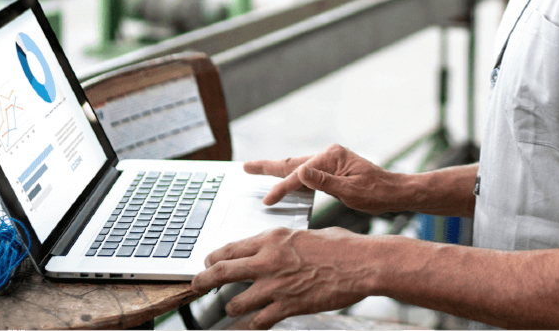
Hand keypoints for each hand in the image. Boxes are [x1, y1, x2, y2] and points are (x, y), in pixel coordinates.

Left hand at [191, 227, 368, 328]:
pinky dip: (255, 323)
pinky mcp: (288, 306)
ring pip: (236, 302)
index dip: (214, 258)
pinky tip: (258, 322)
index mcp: (274, 239)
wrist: (362, 264)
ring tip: (234, 308)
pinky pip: (259, 321)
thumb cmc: (341, 247)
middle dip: (203, 280)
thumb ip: (285, 243)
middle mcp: (269, 261)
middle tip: (196, 285)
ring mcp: (276, 286)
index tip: (209, 262)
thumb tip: (275, 249)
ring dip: (232, 307)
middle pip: (222, 272)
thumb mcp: (306, 235)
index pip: (230, 248)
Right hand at [245, 144, 399, 213]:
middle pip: (293, 163)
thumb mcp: (351, 191)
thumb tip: (301, 171)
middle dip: (268, 167)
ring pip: (297, 167)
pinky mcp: (332, 169)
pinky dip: (291, 177)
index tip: (267, 201)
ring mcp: (330, 160)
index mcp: (333, 157)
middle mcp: (330, 154)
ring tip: (256, 170)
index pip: (300, 174)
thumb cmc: (377, 193)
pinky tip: (284, 181)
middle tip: (245, 167)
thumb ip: (325, 182)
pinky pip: (306, 173)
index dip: (282, 188)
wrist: (394, 192)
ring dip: (277, 170)